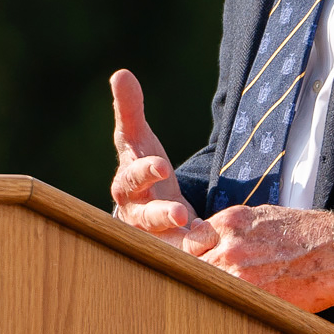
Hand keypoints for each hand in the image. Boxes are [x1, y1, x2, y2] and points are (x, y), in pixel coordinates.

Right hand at [109, 70, 211, 250]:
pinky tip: (212, 247)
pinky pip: (183, 259)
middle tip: (178, 213)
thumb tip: (120, 74)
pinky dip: (197, 255)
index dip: (144, 172)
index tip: (161, 165)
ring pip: (162, 243)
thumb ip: (130, 110)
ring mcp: (154, 238)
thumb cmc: (143, 170)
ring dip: (181, 242)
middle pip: (144, 217)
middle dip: (160, 214)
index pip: (131, 178)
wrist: (149, 208)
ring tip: (200, 237)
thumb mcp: (138, 140)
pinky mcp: (173, 254)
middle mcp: (136, 215)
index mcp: (127, 186)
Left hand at [202, 204, 333, 312]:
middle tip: (217, 278)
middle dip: (203, 272)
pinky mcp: (253, 297)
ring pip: (208, 286)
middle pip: (193, 266)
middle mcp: (230, 247)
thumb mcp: (263, 215)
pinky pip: (227, 303)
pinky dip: (232, 304)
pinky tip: (244, 301)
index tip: (206, 259)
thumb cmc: (304, 233)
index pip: (191, 242)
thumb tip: (201, 234)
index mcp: (231, 222)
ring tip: (231, 291)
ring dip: (216, 289)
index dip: (198, 253)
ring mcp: (240, 274)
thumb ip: (231, 226)